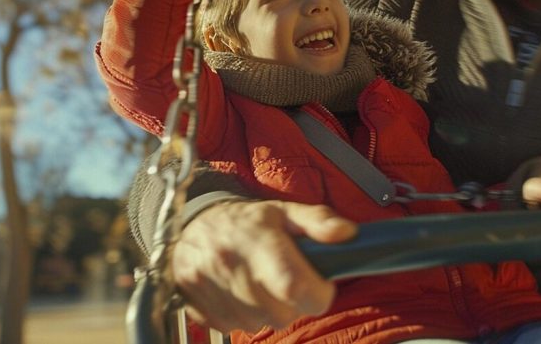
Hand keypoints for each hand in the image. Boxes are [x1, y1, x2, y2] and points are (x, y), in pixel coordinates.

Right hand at [172, 200, 356, 332]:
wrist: (192, 226)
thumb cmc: (246, 221)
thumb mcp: (283, 212)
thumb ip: (318, 221)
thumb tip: (348, 233)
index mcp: (257, 242)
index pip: (294, 287)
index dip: (317, 293)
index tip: (320, 285)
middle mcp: (230, 267)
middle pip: (281, 314)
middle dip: (292, 302)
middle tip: (284, 278)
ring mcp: (210, 290)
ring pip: (259, 324)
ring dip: (267, 311)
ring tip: (260, 282)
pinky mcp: (198, 308)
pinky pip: (234, 328)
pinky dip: (243, 315)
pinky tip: (240, 291)